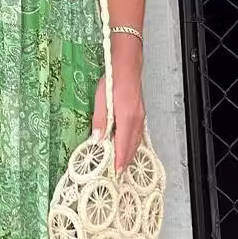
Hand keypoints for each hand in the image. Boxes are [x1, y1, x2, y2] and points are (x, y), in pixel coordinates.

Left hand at [91, 37, 144, 175]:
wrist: (127, 66)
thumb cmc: (113, 80)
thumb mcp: (101, 100)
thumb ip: (100, 121)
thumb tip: (97, 139)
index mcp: (126, 117)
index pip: (123, 144)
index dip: (120, 159)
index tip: (117, 171)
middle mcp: (136, 119)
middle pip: (132, 145)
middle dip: (126, 160)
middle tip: (118, 172)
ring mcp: (140, 117)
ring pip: (136, 140)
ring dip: (130, 152)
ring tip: (122, 163)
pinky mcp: (140, 114)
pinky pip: (138, 133)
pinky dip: (133, 143)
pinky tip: (128, 146)